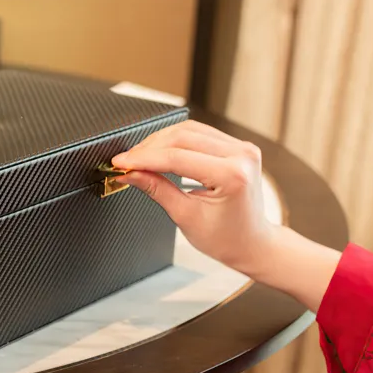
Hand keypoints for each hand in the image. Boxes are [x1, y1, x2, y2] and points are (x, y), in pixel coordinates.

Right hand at [112, 119, 275, 275]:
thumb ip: (157, 189)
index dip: (143, 159)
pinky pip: (201, 133)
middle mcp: (241, 155)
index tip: (121, 163)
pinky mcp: (237, 146)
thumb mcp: (186, 216)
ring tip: (139, 156)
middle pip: (182, 137)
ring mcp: (242, 148)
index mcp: (232, 175)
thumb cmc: (226, 238)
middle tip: (126, 161)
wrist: (251, 243)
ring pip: (190, 130)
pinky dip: (176, 140)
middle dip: (149, 148)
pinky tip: (159, 150)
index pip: (176, 158)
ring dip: (160, 140)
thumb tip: (131, 173)